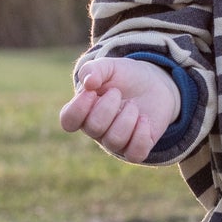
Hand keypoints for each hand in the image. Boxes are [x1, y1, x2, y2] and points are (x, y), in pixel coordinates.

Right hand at [58, 57, 180, 161]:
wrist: (153, 84)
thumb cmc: (124, 77)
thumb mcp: (109, 67)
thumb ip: (94, 69)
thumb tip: (88, 83)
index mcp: (83, 111)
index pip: (68, 121)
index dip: (78, 108)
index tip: (92, 92)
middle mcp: (96, 130)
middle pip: (94, 128)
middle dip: (108, 106)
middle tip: (117, 93)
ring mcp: (115, 142)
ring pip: (114, 140)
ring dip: (127, 117)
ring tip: (132, 105)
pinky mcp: (136, 148)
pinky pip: (135, 154)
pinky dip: (140, 135)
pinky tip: (144, 119)